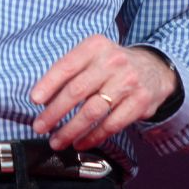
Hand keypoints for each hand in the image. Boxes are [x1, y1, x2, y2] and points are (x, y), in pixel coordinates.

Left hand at [30, 34, 177, 150]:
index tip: (34, 100)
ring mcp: (127, 82)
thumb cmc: (113, 65)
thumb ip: (70, 71)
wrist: (154, 69)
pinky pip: (111, 125)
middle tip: (40, 126)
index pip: (66, 66)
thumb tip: (43, 98)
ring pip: (92, 111)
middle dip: (54, 112)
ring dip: (70, 130)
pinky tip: (80, 142)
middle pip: (76, 90)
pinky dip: (93, 137)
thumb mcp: (93, 55)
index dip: (48, 84)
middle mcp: (112, 62)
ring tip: (57, 140)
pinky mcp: (139, 102)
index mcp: (95, 46)